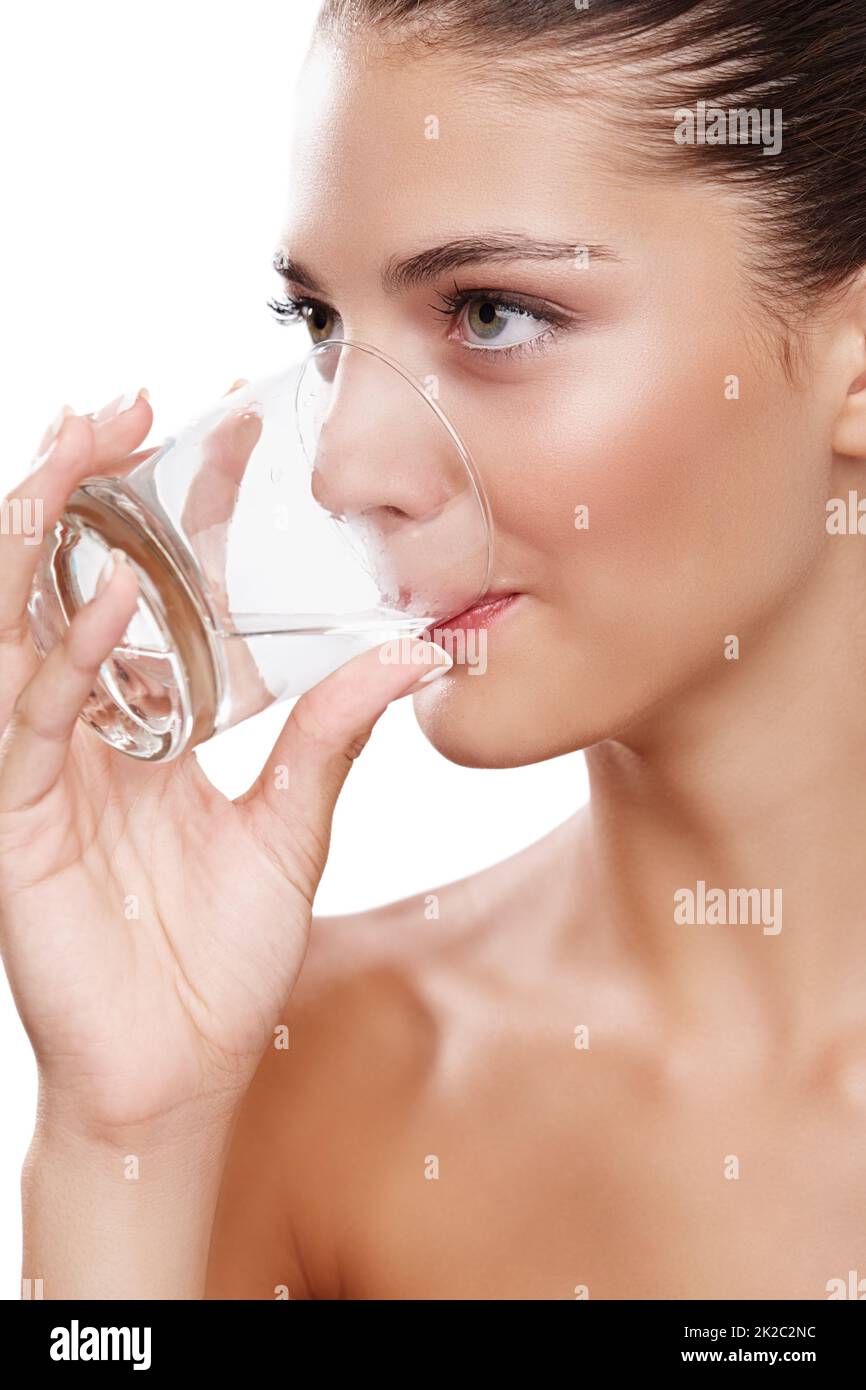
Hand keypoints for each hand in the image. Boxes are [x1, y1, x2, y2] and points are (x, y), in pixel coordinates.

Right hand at [0, 387, 449, 1143]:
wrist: (181, 1070)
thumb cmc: (225, 957)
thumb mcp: (293, 829)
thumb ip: (330, 739)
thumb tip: (408, 653)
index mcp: (149, 719)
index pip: (152, 586)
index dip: (177, 507)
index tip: (219, 428)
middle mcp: (89, 726)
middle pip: (66, 580)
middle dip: (83, 489)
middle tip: (119, 406)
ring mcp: (44, 767)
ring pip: (21, 625)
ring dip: (44, 533)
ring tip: (80, 448)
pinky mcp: (19, 818)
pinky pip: (34, 719)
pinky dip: (68, 654)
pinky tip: (109, 596)